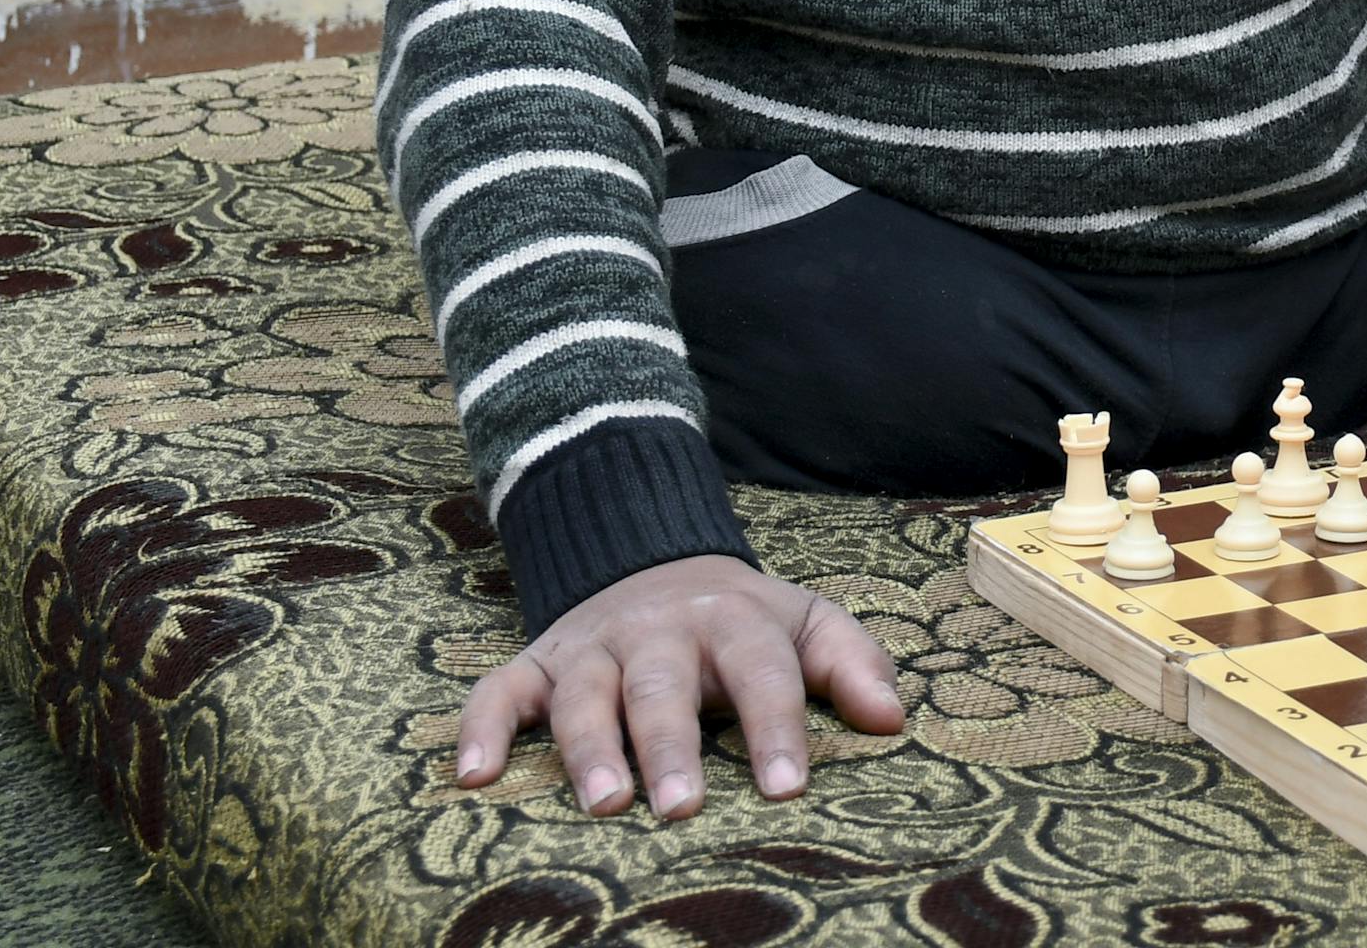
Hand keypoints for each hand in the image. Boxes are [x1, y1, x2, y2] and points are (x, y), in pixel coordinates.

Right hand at [455, 554, 904, 816]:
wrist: (651, 557)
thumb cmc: (742, 622)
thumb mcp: (805, 622)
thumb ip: (853, 663)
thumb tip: (892, 720)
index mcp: (733, 620)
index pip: (762, 672)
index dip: (776, 726)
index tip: (787, 788)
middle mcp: (658, 631)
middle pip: (663, 687)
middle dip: (672, 747)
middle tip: (682, 808)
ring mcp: (592, 647)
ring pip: (586, 694)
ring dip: (588, 748)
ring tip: (603, 803)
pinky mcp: (536, 662)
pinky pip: (497, 692)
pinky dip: (481, 729)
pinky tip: (474, 779)